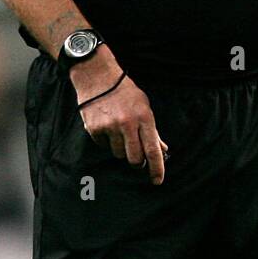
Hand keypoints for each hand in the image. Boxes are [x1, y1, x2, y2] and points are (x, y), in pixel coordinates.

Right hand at [70, 48, 167, 183]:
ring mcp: (110, 127)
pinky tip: (106, 126)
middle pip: (134, 158)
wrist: (98, 77)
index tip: (158, 181)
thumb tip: (162, 151)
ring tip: (118, 131)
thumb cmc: (125, 92)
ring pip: (118, 154)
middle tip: (136, 154)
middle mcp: (128, 124)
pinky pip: (103, 146)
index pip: (153, 149)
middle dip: (137, 161)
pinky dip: (106, 141)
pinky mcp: (94, 129)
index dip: (157, 168)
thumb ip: (152, 131)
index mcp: (144, 118)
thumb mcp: (144, 107)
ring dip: (120, 148)